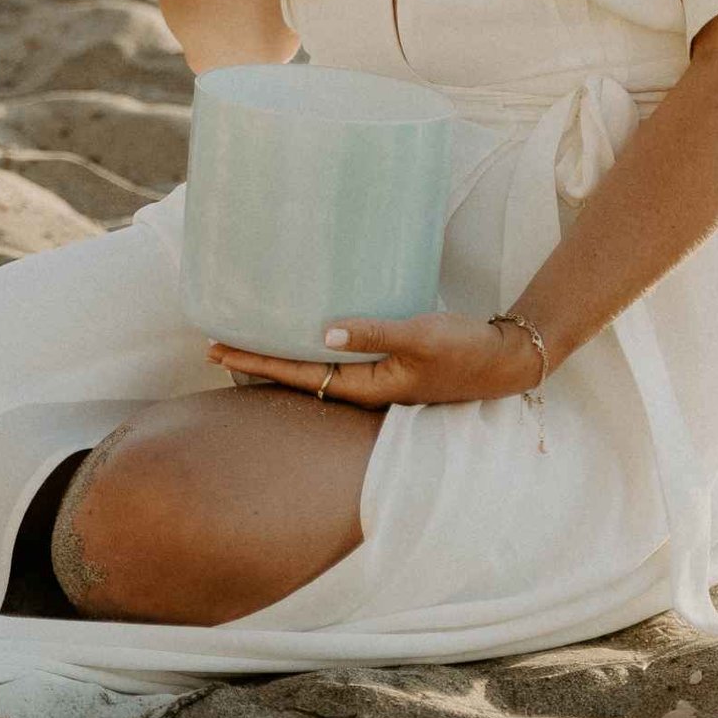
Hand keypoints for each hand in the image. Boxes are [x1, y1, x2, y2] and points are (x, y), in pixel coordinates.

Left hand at [207, 310, 545, 406]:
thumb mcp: (421, 336)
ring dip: (280, 354)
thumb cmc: (464, 350)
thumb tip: (324, 332)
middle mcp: (363, 387)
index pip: (296, 375)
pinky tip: (304, 330)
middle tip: (212, 344)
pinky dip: (312, 344)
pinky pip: (336, 356)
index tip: (215, 348)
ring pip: (314, 368)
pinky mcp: (386, 362)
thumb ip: (375, 333)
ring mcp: (374, 377)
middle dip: (255, 361)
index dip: (254, 362)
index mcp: (365, 388)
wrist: (505, 358)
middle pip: (296, 376)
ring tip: (246, 337)